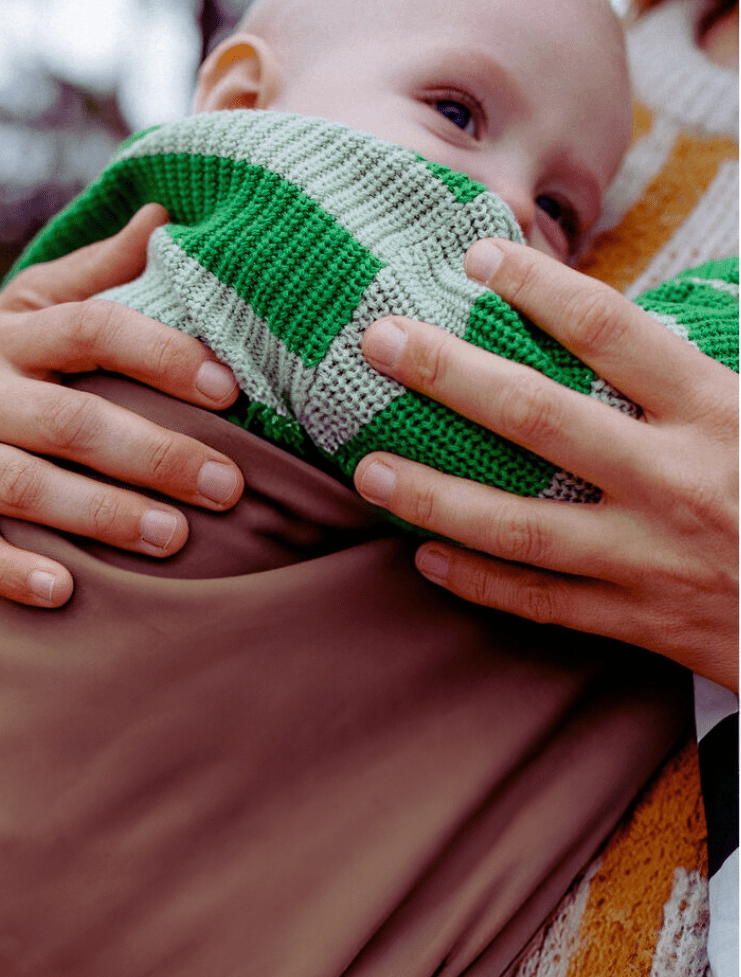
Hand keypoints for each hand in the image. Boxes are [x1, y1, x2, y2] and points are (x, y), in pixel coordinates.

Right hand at [0, 204, 241, 609]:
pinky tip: (64, 593)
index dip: (161, 354)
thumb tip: (164, 214)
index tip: (228, 390)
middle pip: (72, 420)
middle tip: (227, 487)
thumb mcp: (25, 311)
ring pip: (27, 486)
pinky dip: (12, 572)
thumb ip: (94, 273)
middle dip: (154, 454)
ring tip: (173, 538)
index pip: (91, 328)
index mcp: (12, 336)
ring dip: (103, 515)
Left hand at [353, 238, 738, 690]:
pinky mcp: (640, 620)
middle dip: (448, 376)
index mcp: (716, 411)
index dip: (539, 288)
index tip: (476, 259)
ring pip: (518, 524)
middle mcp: (675, 479)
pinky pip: (541, 600)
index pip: (612, 331)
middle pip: (538, 417)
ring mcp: (651, 556)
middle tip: (380, 343)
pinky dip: (478, 582)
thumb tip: (606, 325)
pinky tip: (423, 557)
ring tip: (367, 472)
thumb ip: (691, 371)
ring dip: (433, 496)